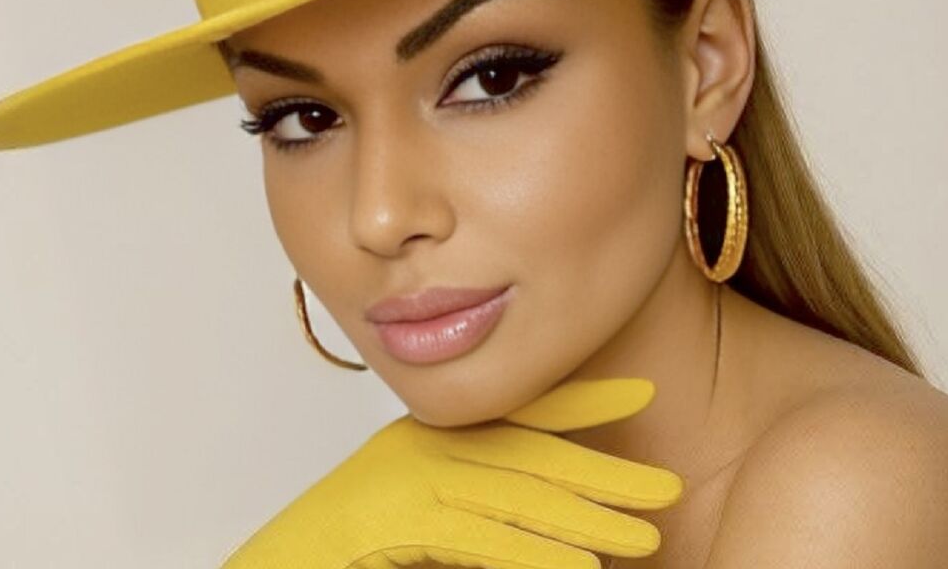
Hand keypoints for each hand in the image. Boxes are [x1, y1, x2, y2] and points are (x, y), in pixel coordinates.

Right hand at [218, 378, 683, 568]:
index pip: (519, 413)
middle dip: (605, 473)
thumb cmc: (346, 539)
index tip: (641, 394)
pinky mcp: (402, 521)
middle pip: (533, 458)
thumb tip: (542, 516)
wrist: (278, 560)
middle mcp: (426, 449)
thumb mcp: (416, 500)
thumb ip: (469, 494)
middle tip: (668, 488)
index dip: (584, 401)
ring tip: (646, 536)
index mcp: (433, 438)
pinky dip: (533, 557)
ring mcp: (412, 483)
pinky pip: (482, 540)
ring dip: (587, 520)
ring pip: (519, 499)